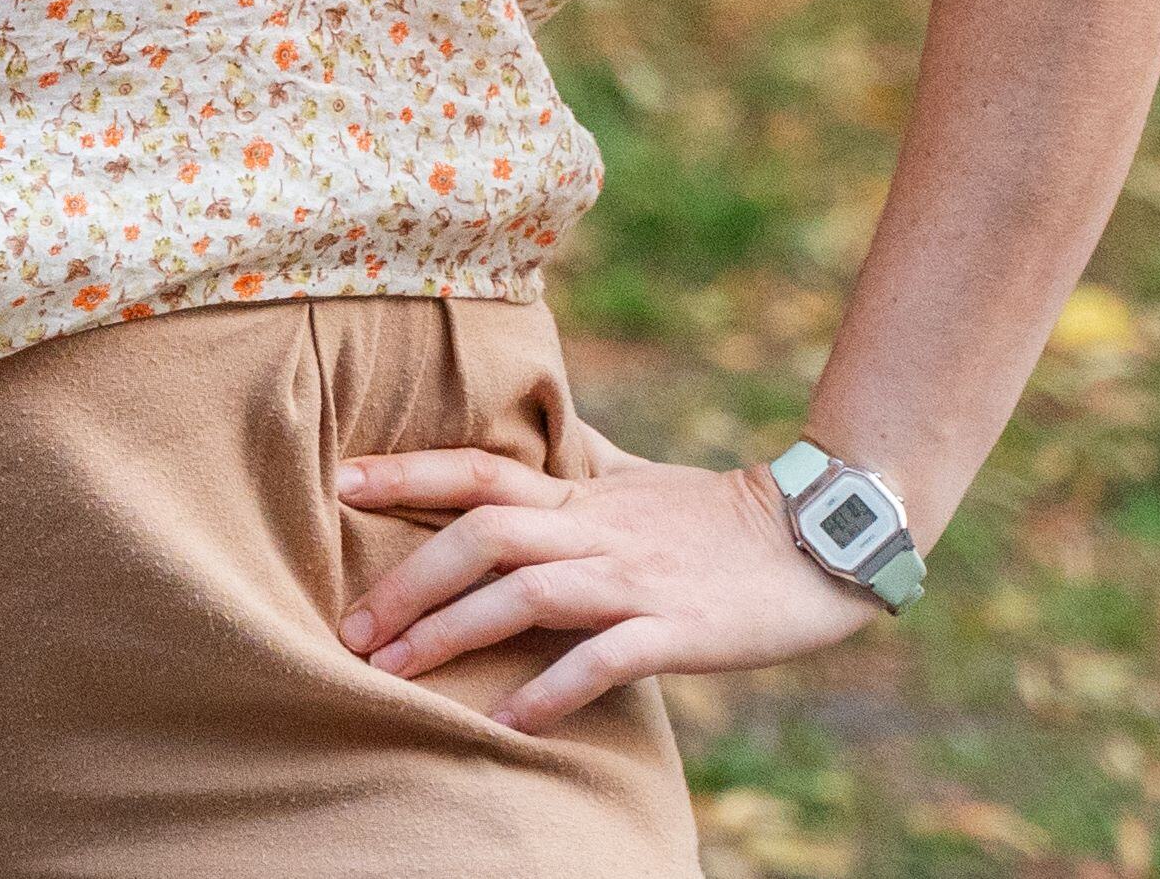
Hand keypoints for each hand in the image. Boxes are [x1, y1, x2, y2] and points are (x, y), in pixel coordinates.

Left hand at [333, 423, 885, 727]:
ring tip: (394, 672)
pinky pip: (605, 659)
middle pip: (483, 535)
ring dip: (453, 631)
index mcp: (582, 494)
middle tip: (350, 627)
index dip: (407, 471)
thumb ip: (574, 464)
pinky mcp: (679, 630)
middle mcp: (597, 530)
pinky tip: (506, 722)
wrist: (821, 541)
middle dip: (408, 580)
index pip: (478, 469)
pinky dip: (551, 688)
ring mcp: (636, 580)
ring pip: (527, 593)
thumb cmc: (717, 516)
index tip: (337, 482)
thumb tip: (523, 437)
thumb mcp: (636, 478)